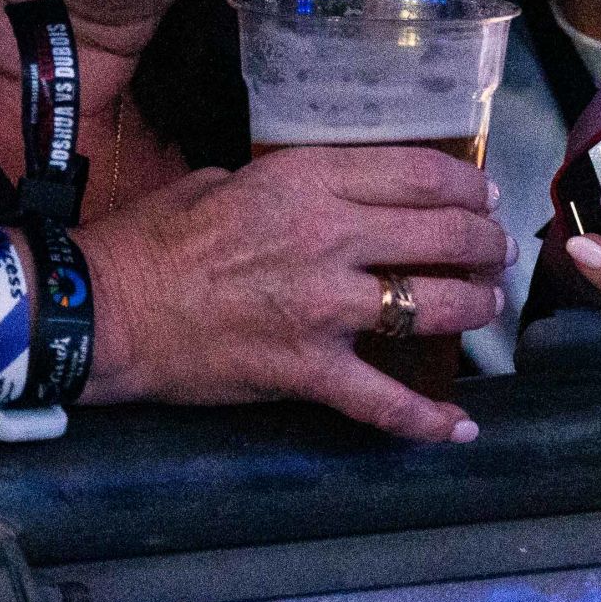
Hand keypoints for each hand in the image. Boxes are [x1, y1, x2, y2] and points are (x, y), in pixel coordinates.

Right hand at [83, 148, 512, 443]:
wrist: (106, 309)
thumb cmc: (154, 239)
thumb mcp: (226, 179)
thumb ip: (289, 183)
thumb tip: (328, 194)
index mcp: (309, 181)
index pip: (422, 174)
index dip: (467, 187)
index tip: (481, 198)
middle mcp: (331, 238)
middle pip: (445, 237)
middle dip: (485, 245)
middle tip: (494, 253)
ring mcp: (325, 308)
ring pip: (435, 307)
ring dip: (475, 308)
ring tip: (485, 308)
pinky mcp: (309, 370)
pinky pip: (385, 403)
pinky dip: (428, 421)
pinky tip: (460, 427)